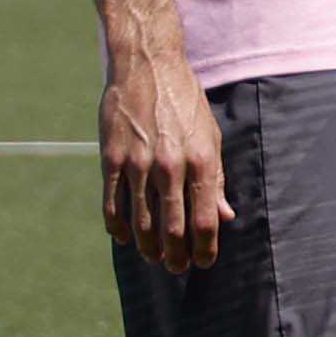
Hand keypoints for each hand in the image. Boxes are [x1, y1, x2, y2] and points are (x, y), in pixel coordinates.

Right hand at [100, 52, 228, 270]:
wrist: (147, 68)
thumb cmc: (185, 104)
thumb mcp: (211, 138)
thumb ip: (215, 179)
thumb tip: (224, 216)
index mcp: (200, 162)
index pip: (204, 219)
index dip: (205, 248)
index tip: (204, 262)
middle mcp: (170, 167)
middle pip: (172, 227)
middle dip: (176, 254)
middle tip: (177, 268)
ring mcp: (137, 164)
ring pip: (140, 220)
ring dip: (147, 245)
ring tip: (153, 257)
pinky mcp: (111, 158)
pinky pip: (112, 201)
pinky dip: (117, 224)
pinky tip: (123, 237)